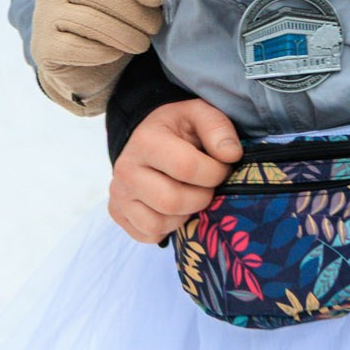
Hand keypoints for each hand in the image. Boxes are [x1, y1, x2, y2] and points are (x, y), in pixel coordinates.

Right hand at [30, 0, 163, 115]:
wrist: (79, 61)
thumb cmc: (108, 21)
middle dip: (135, 12)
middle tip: (155, 27)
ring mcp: (43, 15)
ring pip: (90, 21)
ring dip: (124, 34)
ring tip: (142, 44)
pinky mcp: (42, 45)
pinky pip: (75, 48)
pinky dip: (102, 52)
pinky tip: (115, 53)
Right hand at [108, 98, 240, 244]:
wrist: (148, 138)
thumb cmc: (179, 128)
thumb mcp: (200, 114)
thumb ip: (218, 128)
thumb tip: (231, 155)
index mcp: (146, 141)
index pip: (187, 167)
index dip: (215, 172)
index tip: (222, 167)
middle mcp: (126, 170)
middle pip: (171, 201)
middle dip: (202, 197)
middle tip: (208, 186)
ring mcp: (119, 195)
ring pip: (158, 224)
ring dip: (186, 215)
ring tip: (192, 195)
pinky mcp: (118, 214)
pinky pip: (148, 235)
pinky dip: (169, 228)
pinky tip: (176, 208)